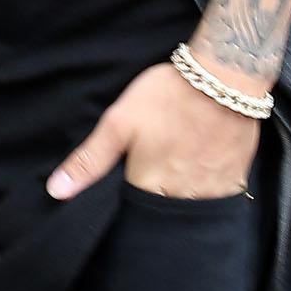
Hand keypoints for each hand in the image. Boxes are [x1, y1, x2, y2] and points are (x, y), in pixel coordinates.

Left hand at [48, 59, 259, 201]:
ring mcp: (210, 191)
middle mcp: (180, 196)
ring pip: (189, 210)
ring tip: (178, 172)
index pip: (131, 212)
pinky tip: (202, 173)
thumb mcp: (119, 122)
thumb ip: (89, 161)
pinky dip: (208, 194)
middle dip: (154, 201)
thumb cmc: (167, 95)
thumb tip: (55, 192)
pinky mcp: (234, 180)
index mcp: (148, 184)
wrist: (224, 76)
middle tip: (155, 172)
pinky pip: (218, 201)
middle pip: (161, 213)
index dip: (126, 199)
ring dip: (181, 199)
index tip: (127, 183)